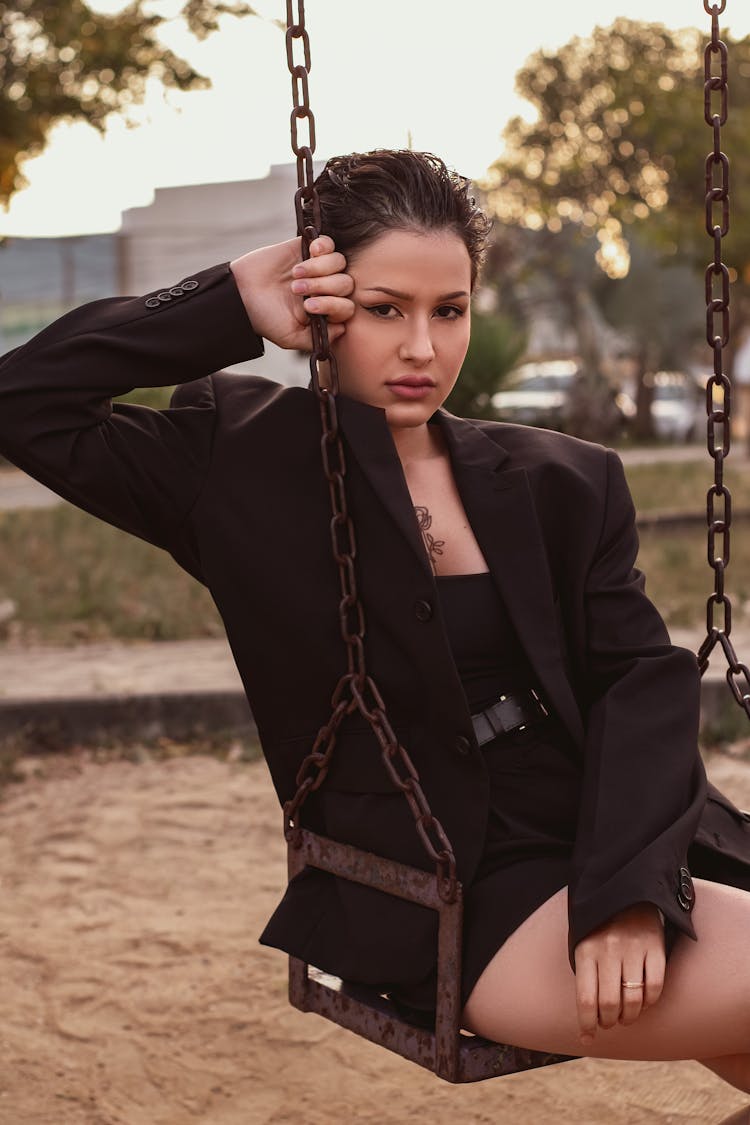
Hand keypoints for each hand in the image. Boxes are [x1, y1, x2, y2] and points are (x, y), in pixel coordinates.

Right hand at [230, 235, 353, 350]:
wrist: (240, 294)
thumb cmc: (265, 318)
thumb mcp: (291, 338)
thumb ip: (317, 339)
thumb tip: (342, 328)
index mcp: (324, 311)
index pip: (346, 307)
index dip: (333, 306)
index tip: (308, 307)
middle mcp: (325, 289)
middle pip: (346, 284)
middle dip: (323, 287)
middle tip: (297, 290)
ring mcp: (317, 268)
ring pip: (339, 263)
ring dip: (319, 269)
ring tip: (295, 275)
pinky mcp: (306, 248)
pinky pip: (329, 243)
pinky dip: (323, 247)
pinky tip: (310, 252)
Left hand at [573, 902, 665, 1047]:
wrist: (627, 892)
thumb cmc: (600, 927)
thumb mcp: (583, 945)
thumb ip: (585, 978)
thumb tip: (587, 1025)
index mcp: (586, 950)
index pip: (585, 999)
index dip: (587, 1024)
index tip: (588, 1036)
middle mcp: (609, 950)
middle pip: (610, 1004)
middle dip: (609, 1022)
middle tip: (609, 1022)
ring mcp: (633, 948)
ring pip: (633, 1000)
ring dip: (629, 1016)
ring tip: (625, 1015)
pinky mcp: (656, 948)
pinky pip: (655, 987)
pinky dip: (649, 1002)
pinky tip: (643, 1000)